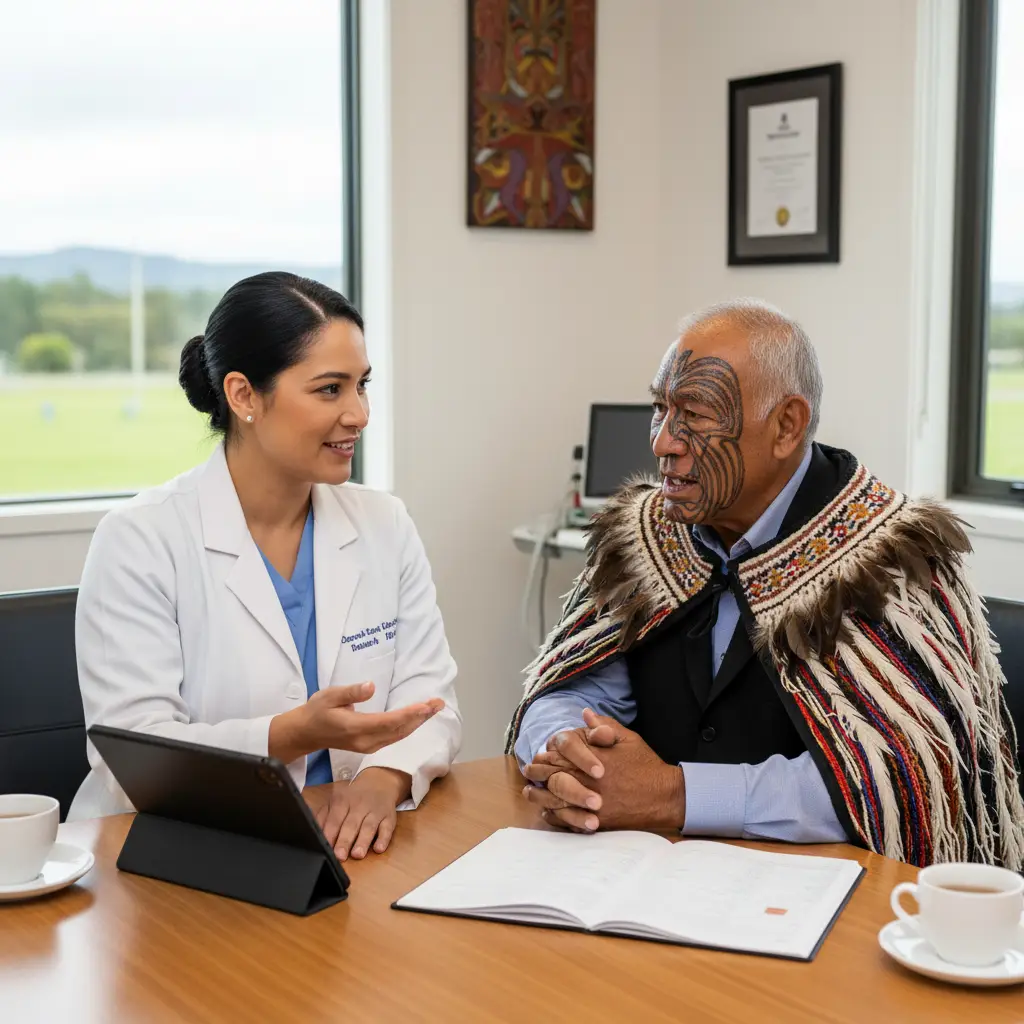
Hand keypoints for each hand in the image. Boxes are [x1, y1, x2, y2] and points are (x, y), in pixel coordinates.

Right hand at [270, 681, 442, 763]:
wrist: (306, 733)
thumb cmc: (317, 710)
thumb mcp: (329, 695)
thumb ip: (351, 692)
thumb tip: (371, 686)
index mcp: (355, 728)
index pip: (388, 722)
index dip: (409, 714)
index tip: (426, 705)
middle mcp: (365, 740)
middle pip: (399, 730)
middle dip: (421, 717)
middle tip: (439, 703)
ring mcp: (368, 746)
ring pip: (399, 735)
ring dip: (418, 722)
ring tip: (434, 708)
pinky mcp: (369, 746)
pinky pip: (394, 737)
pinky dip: (409, 727)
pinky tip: (418, 719)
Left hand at [303, 767, 409, 860]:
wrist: (379, 782)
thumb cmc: (353, 797)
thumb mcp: (336, 802)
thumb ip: (323, 817)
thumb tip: (310, 832)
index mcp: (342, 801)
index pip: (334, 819)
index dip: (330, 834)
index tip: (325, 848)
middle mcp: (359, 805)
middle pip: (351, 824)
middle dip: (345, 840)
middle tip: (339, 856)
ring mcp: (375, 811)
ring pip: (369, 826)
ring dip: (363, 840)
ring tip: (357, 854)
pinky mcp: (389, 816)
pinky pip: (388, 828)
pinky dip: (384, 838)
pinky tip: (379, 848)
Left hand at [523, 710, 684, 832]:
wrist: (665, 796)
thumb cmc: (645, 766)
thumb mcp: (627, 739)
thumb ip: (603, 727)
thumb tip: (585, 714)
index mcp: (592, 759)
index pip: (560, 756)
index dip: (545, 756)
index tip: (537, 756)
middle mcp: (588, 781)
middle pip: (552, 777)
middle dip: (537, 774)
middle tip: (528, 772)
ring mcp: (590, 803)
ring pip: (556, 800)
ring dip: (540, 796)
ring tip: (530, 794)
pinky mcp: (596, 822)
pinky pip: (568, 821)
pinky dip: (556, 817)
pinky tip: (548, 814)